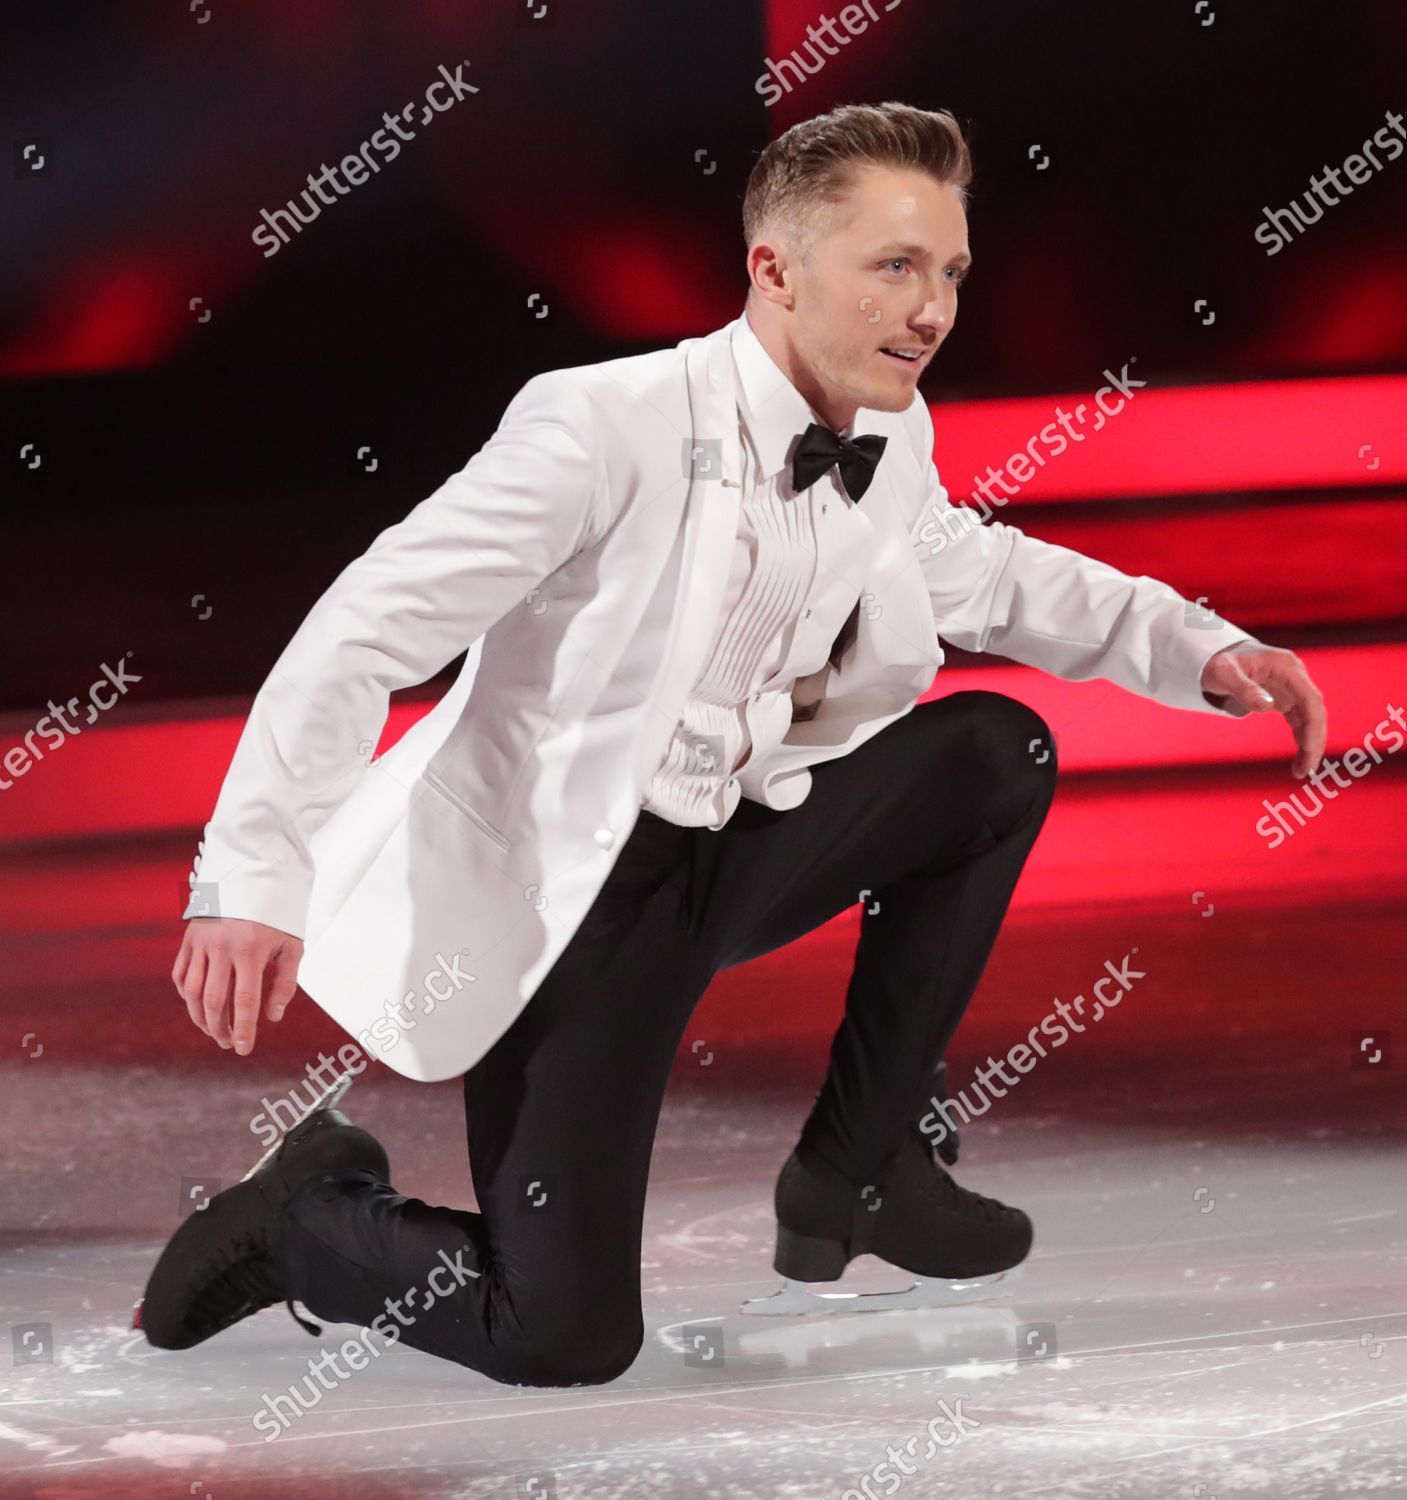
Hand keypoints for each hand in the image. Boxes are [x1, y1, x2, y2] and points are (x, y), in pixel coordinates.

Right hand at [172, 916, 302, 1054]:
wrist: (252, 880)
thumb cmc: (276, 917)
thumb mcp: (291, 946)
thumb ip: (285, 983)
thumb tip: (272, 1017)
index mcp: (251, 950)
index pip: (244, 1000)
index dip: (243, 1028)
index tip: (243, 1048)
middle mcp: (222, 948)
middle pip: (214, 1001)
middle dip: (220, 1028)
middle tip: (228, 1042)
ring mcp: (202, 943)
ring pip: (193, 992)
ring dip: (201, 1018)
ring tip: (214, 1031)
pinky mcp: (189, 940)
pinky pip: (182, 975)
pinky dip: (187, 997)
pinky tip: (198, 1007)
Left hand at [1200, 642, 1326, 778]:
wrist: (1214, 656)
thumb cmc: (1217, 662)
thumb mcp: (1224, 673)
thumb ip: (1244, 689)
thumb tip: (1267, 707)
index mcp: (1286, 667)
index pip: (1309, 698)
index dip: (1313, 724)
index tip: (1309, 748)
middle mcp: (1295, 676)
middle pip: (1314, 710)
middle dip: (1314, 740)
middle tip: (1306, 769)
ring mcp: (1292, 687)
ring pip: (1310, 718)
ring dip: (1309, 744)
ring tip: (1301, 771)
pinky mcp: (1286, 698)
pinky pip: (1299, 720)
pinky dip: (1301, 738)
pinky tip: (1300, 759)